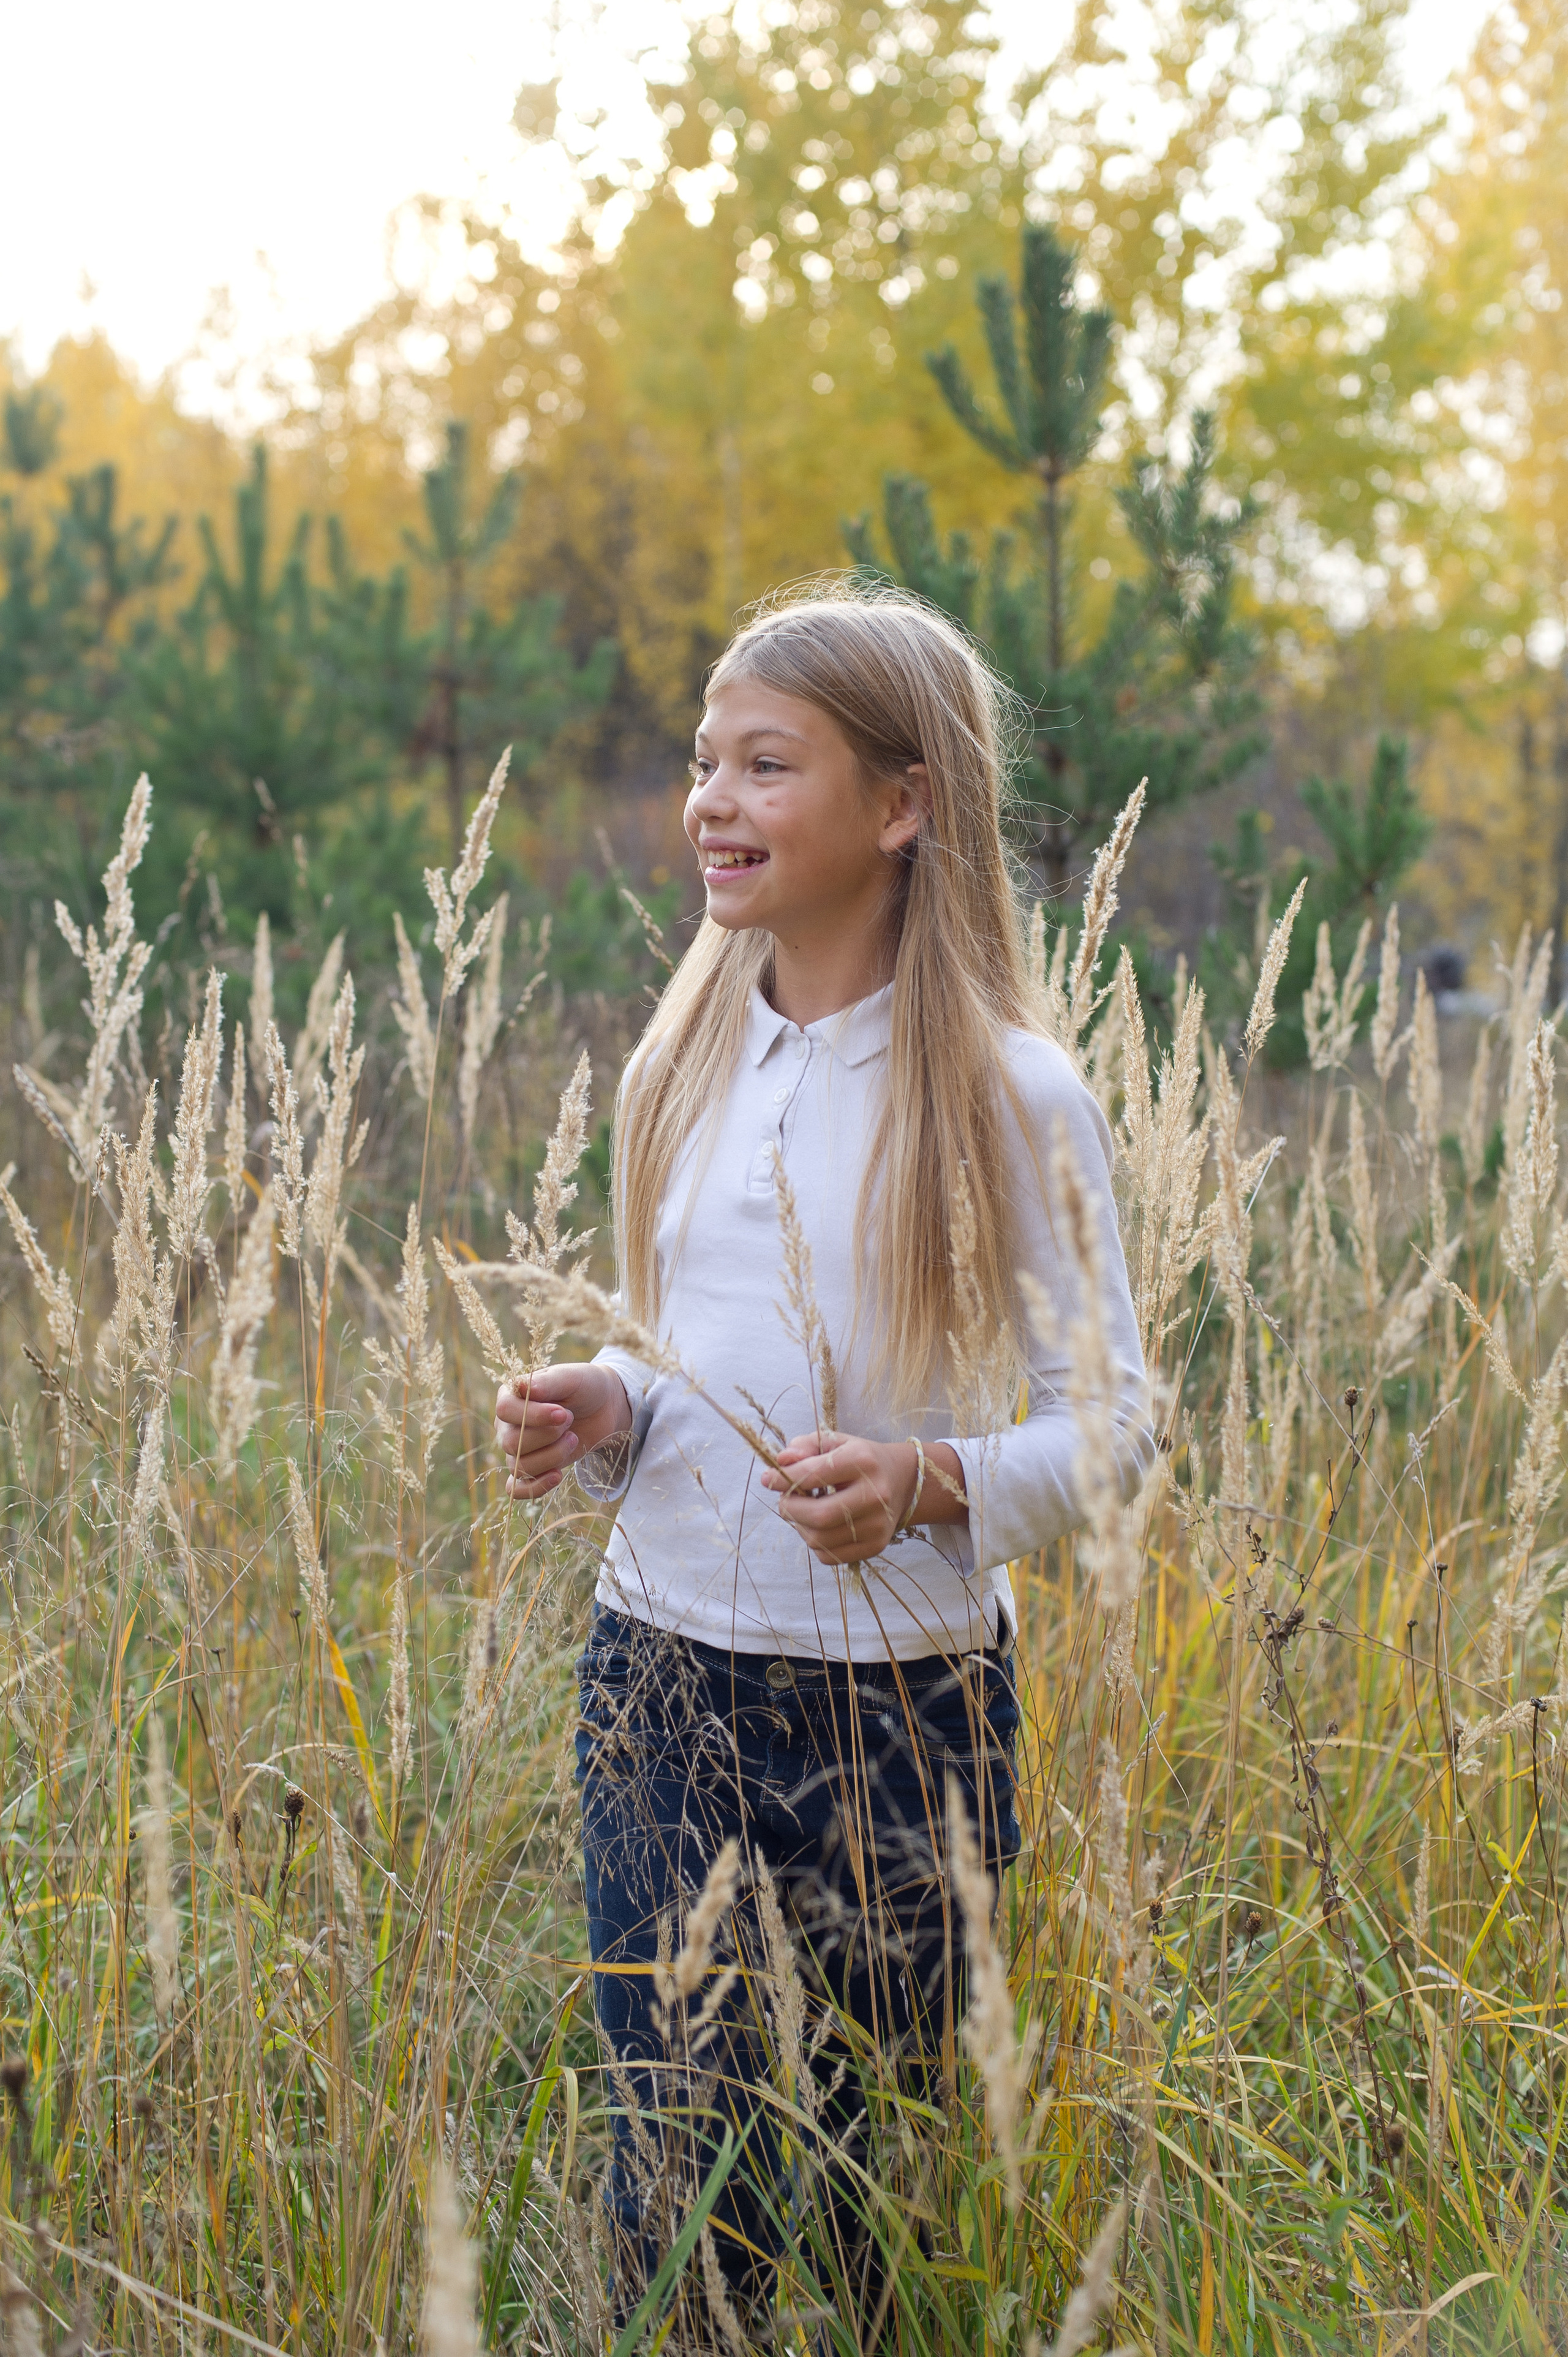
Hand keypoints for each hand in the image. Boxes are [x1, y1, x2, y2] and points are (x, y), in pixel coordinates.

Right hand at [495, 1364, 632, 1498]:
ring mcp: (517, 1449)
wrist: (604, 1408)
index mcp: (511, 1396)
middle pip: (513, 1443)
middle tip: (570, 1421)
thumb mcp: (571, 1378)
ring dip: (553, 1456)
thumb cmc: (584, 1387)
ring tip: (573, 1439)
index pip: (505, 1410)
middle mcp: (508, 1425)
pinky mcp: (531, 1469)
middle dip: (549, 1436)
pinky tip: (558, 1476)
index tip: (563, 1413)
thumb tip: (521, 1386)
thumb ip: (548, 1382)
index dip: (534, 1416)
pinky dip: (535, 1487)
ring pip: (519, 1466)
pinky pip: (516, 1489)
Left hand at [761, 1430, 967, 1565]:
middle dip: (790, 1509)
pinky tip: (819, 1526)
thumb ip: (805, 1446)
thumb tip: (781, 1461)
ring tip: (804, 1510)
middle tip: (785, 1500)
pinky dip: (815, 1542)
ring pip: (820, 1539)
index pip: (815, 1474)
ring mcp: (877, 1525)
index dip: (785, 1479)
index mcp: (863, 1461)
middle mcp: (875, 1495)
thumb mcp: (835, 1442)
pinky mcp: (875, 1546)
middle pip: (818, 1515)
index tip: (768, 1478)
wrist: (901, 1481)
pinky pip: (829, 1556)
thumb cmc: (861, 1459)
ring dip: (800, 1526)